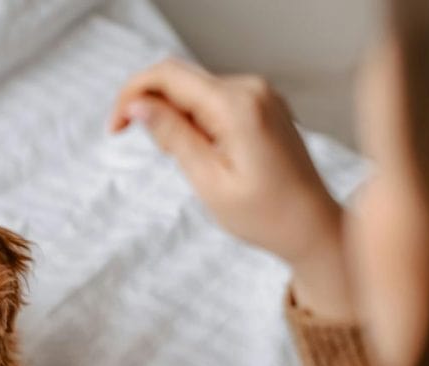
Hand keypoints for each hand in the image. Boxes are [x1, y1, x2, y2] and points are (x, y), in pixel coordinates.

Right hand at [110, 59, 354, 320]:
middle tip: (160, 155)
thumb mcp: (208, 181)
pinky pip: (215, 100)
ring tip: (195, 165)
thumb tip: (137, 105)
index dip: (131, 94)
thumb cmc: (265, 215)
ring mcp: (261, 94)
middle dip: (153, 110)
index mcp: (238, 106)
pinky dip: (198, 122)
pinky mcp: (263, 104)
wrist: (312, 227)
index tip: (115, 128)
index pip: (167, 76)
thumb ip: (172, 136)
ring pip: (195, 91)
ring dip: (177, 119)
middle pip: (180, 79)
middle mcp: (252, 89)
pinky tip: (209, 156)